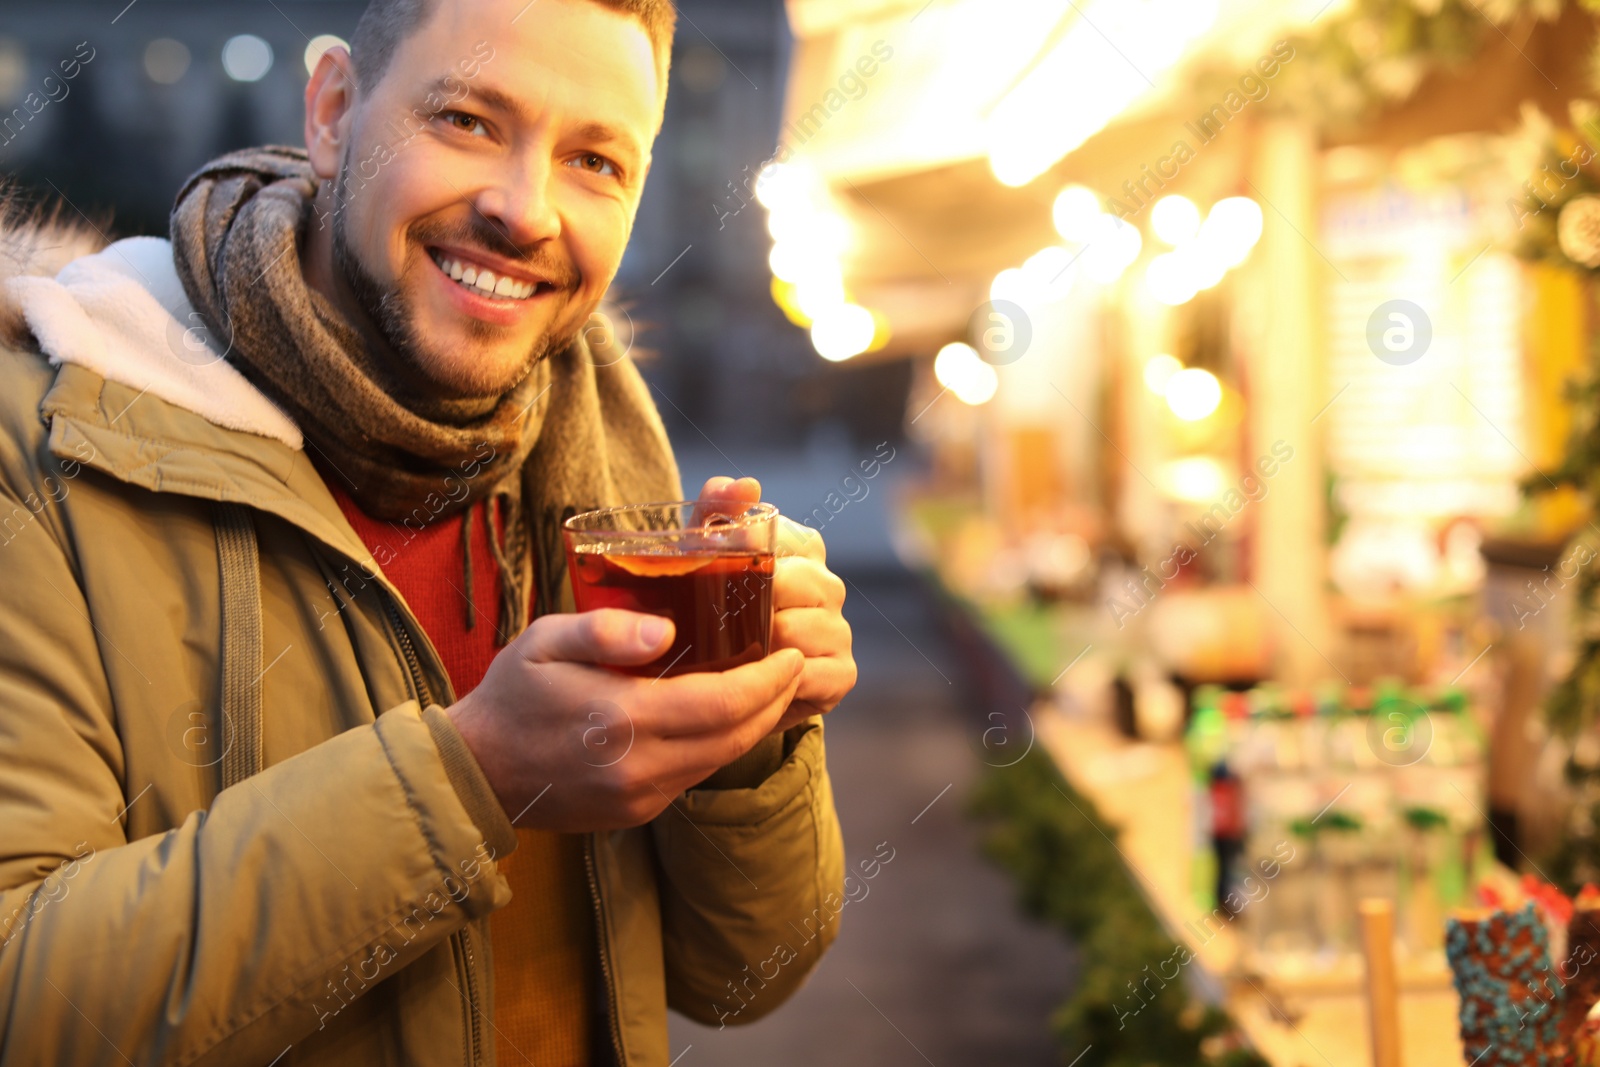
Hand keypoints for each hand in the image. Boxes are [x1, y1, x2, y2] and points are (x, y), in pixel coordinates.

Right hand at [447, 609, 805, 831]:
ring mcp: (640, 796)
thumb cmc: (512, 695)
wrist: (476, 772)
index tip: (791, 653)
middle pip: (734, 735)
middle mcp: (638, 767)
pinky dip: (723, 745)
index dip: (768, 680)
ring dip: (756, 725)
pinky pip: (695, 776)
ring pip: (721, 759)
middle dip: (775, 700)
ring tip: (776, 687)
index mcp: (621, 719)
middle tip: (796, 665)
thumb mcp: (544, 642)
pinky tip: (732, 717)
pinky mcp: (637, 812)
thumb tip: (666, 630)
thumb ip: (606, 631)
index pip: (721, 703)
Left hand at [697, 477, 856, 734]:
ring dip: (754, 648)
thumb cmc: (715, 611)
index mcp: (803, 548)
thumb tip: (746, 484)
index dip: (737, 555)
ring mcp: (839, 630)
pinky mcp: (842, 673)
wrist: (727, 685)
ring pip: (790, 631)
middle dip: (742, 606)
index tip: (706, 571)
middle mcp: (828, 585)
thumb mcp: (705, 557)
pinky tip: (756, 683)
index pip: (776, 538)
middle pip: (783, 585)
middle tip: (710, 623)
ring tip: (729, 657)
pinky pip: (806, 674)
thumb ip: (717, 509)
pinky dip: (776, 682)